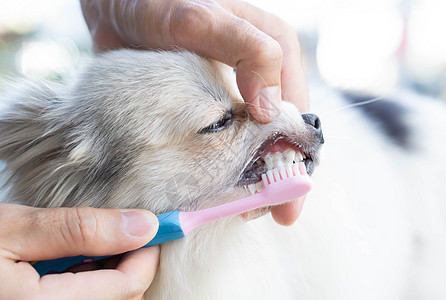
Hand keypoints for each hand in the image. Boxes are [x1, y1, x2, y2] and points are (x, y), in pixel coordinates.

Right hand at [0, 203, 158, 298]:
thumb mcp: (14, 229)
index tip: (154, 223)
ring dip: (112, 271)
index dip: (147, 251)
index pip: (128, 285)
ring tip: (95, 241)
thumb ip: (80, 230)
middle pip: (123, 297)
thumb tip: (143, 224)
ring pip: (107, 299)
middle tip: (126, 229)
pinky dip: (89, 280)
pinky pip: (83, 299)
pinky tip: (73, 260)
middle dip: (132, 261)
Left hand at [80, 0, 307, 224]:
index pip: (296, 113)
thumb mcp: (201, 20)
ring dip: (249, 174)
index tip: (286, 196)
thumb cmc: (157, 4)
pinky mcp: (209, 106)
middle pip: (278, 133)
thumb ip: (245, 50)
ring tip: (237, 207)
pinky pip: (224, 142)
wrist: (116, 9)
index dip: (294, 156)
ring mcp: (234, 93)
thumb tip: (269, 110)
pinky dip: (223, 166)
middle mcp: (259, 76)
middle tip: (260, 211)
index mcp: (273, 52)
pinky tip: (214, 187)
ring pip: (252, 141)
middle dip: (274, 173)